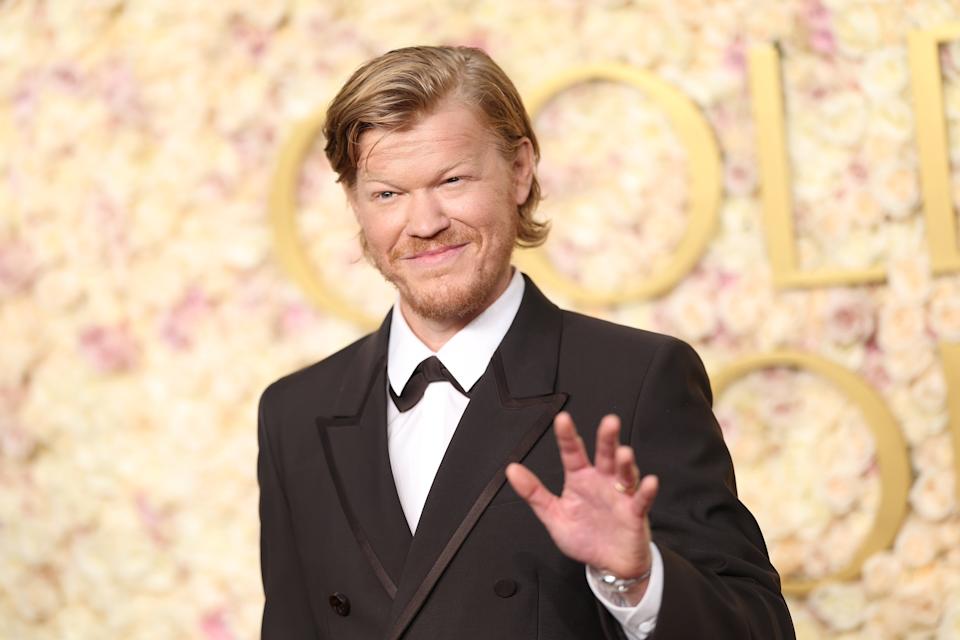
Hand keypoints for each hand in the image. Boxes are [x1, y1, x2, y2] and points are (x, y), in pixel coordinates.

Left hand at [505, 412, 657, 591]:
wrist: (608, 564)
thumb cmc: (584, 536)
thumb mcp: (554, 515)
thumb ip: (534, 493)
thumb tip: (512, 470)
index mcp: (580, 479)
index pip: (572, 453)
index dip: (567, 436)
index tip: (562, 419)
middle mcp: (602, 481)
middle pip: (605, 455)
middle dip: (607, 438)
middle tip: (609, 422)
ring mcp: (620, 495)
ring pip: (625, 473)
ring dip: (625, 462)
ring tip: (623, 453)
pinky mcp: (635, 513)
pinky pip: (641, 499)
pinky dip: (646, 491)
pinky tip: (648, 482)